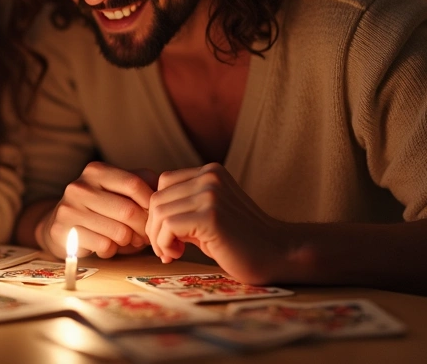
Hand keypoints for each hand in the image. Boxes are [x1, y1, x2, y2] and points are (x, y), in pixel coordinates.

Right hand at [37, 161, 155, 258]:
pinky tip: (107, 245)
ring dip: (130, 241)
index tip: (156, 216)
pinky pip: (104, 247)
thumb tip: (165, 192)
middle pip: (129, 211)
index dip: (150, 204)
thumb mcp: (119, 189)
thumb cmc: (100, 207)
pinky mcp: (64, 232)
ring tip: (128, 240)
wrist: (60, 224)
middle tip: (146, 236)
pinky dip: (112, 250)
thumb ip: (144, 184)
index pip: (134, 184)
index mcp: (96, 171)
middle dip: (143, 228)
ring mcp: (69, 209)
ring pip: (119, 232)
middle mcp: (80, 187)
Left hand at [146, 163, 290, 283]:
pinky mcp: (211, 215)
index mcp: (210, 172)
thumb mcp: (209, 214)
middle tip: (167, 250)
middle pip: (157, 197)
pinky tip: (177, 254)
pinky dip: (165, 243)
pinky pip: (168, 226)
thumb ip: (184, 206)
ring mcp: (211, 193)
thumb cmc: (241, 241)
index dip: (159, 212)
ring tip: (172, 253)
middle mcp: (210, 176)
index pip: (163, 183)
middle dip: (154, 228)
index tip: (169, 236)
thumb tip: (147, 211)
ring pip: (158, 211)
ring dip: (158, 238)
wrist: (279, 255)